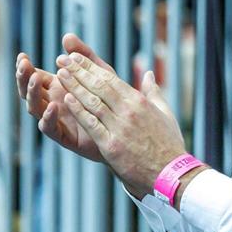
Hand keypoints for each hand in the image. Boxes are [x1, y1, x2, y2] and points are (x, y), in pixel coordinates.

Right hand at [15, 33, 112, 162]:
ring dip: (32, 94)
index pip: (34, 76)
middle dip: (23, 78)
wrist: (123, 130)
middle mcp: (52, 103)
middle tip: (24, 65)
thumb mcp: (99, 72)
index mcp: (56, 87)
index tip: (22, 56)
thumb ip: (84, 55)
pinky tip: (53, 105)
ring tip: (36, 78)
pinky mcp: (64, 137)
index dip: (25, 67)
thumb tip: (67, 36)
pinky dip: (48, 117)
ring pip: (35, 108)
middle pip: (29, 91)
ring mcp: (56, 120)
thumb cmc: (108, 99)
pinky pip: (50, 129)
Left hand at [55, 52, 186, 197]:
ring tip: (61, 74)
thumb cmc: (169, 144)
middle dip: (78, 71)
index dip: (91, 67)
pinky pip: (91, 125)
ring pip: (92, 102)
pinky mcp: (111, 146)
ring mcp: (119, 128)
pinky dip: (79, 111)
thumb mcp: (165, 113)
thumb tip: (148, 75)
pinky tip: (66, 100)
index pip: (110, 79)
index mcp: (139, 102)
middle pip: (99, 86)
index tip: (76, 57)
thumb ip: (154, 92)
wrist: (170, 174)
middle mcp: (128, 111)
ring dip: (74, 86)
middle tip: (62, 59)